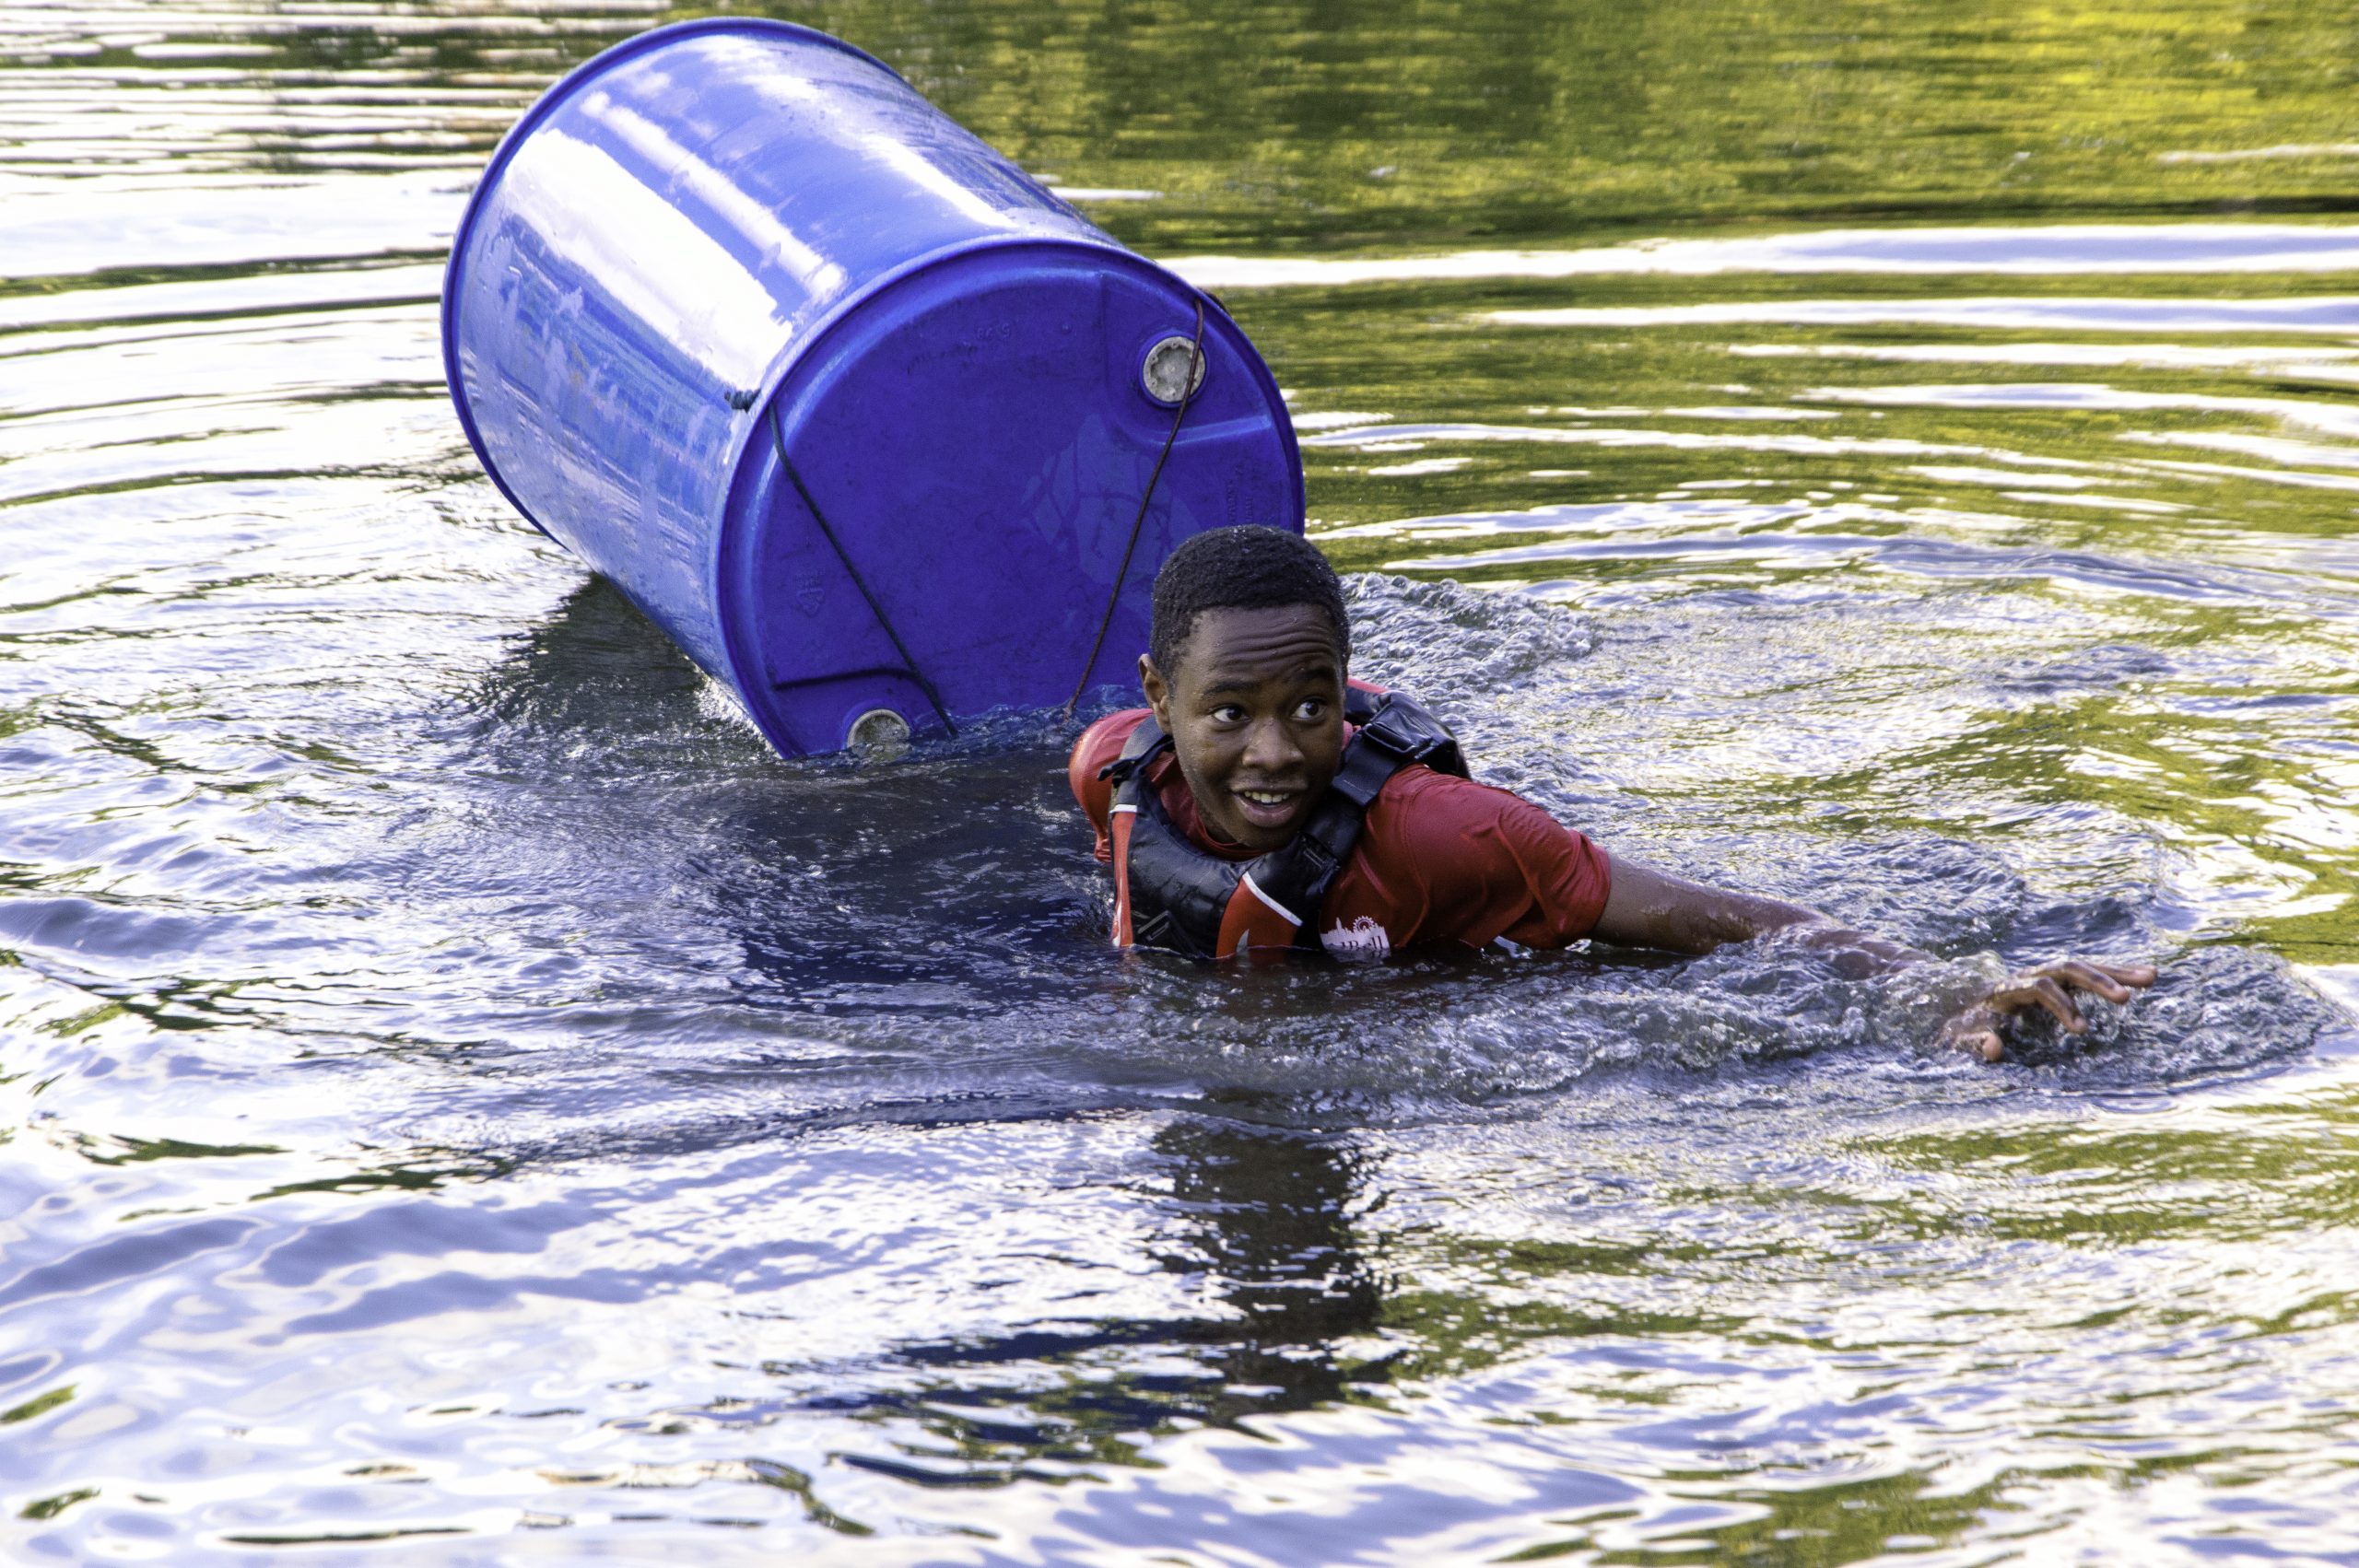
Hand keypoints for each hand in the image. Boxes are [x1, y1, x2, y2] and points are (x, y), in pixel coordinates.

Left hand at [1940, 959, 2158, 1061]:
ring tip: (2153, 976)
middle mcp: (2028, 974)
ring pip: (2083, 966)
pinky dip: (2114, 974)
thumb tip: (1993, 1048)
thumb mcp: (1957, 1038)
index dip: (2061, 1006)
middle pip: (2066, 968)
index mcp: (2007, 989)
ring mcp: (2044, 974)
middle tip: (2126, 999)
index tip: (2081, 1030)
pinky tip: (2142, 977)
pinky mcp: (2056, 980)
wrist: (1951, 1002)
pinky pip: (2087, 974)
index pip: (2040, 988)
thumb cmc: (1957, 1025)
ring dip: (2117, 971)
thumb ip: (1972, 1043)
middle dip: (2097, 981)